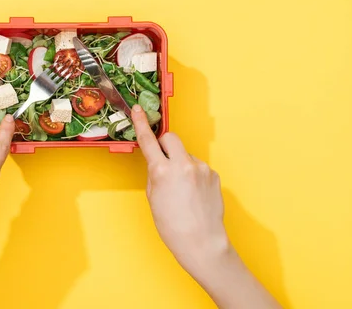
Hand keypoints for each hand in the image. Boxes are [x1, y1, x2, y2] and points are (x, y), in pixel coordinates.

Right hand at [131, 105, 228, 275]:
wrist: (201, 241)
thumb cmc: (173, 225)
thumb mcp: (153, 197)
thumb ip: (154, 174)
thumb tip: (157, 162)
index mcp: (162, 171)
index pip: (148, 140)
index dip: (141, 123)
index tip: (138, 110)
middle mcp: (183, 165)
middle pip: (171, 138)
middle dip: (165, 145)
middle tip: (163, 161)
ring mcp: (201, 168)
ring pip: (186, 154)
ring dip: (181, 164)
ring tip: (182, 190)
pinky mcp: (213, 174)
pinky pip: (198, 167)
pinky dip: (193, 175)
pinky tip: (193, 193)